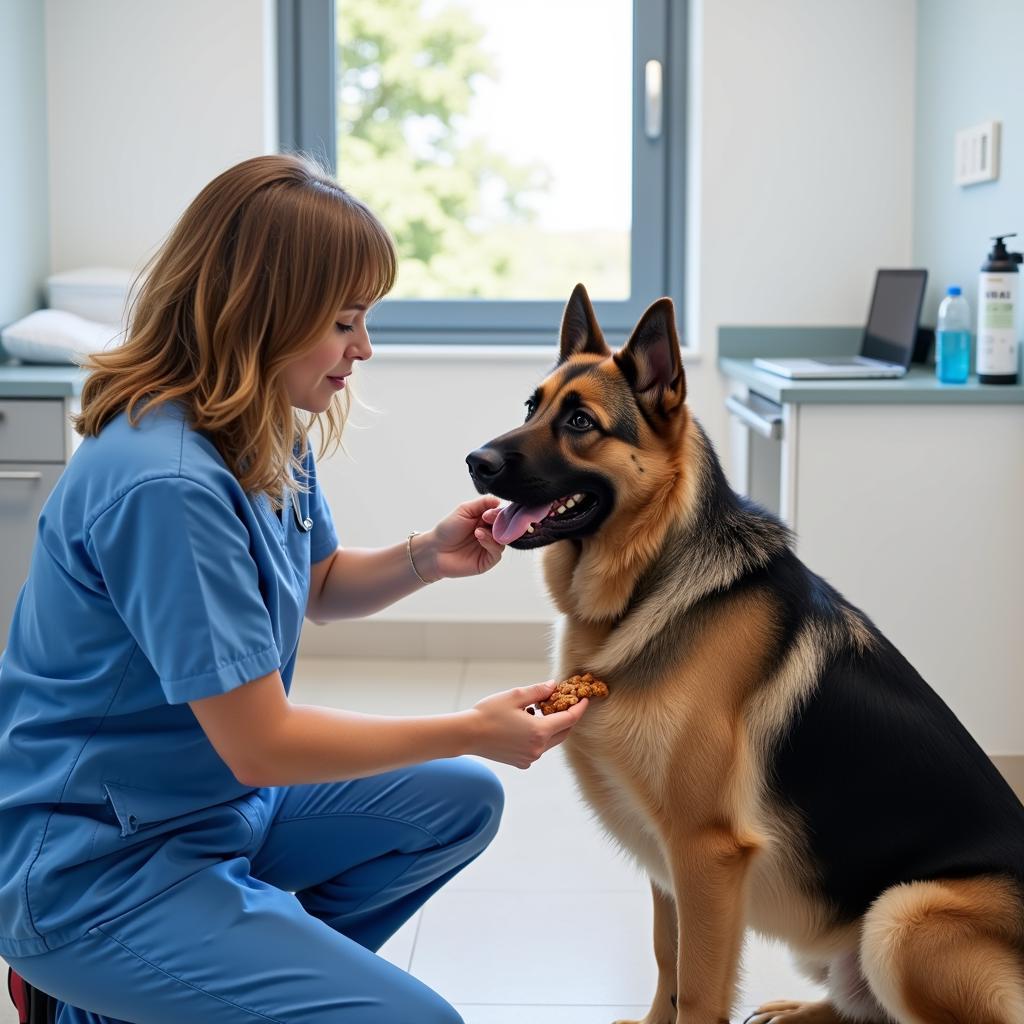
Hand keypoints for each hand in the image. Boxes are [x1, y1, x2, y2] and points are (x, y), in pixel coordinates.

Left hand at [417, 497, 504, 580]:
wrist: (434, 549)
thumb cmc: (447, 529)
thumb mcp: (464, 510)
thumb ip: (482, 503)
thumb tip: (499, 500)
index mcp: (486, 521)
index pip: (502, 515)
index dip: (500, 512)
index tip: (490, 511)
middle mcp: (490, 534)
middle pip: (506, 527)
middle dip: (499, 522)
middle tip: (487, 519)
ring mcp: (489, 548)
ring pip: (504, 540)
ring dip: (494, 533)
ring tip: (478, 530)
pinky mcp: (487, 561)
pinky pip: (497, 553)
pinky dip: (491, 544)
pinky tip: (480, 536)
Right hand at [466, 681, 589, 768]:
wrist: (467, 735)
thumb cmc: (489, 713)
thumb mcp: (515, 696)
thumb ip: (538, 691)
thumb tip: (554, 686)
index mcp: (539, 731)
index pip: (569, 719)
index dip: (579, 708)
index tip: (585, 699)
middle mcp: (538, 749)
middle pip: (563, 733)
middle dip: (568, 718)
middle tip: (567, 703)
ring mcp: (530, 758)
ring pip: (551, 741)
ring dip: (551, 727)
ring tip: (539, 710)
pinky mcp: (521, 762)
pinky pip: (538, 748)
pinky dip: (539, 736)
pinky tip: (526, 724)